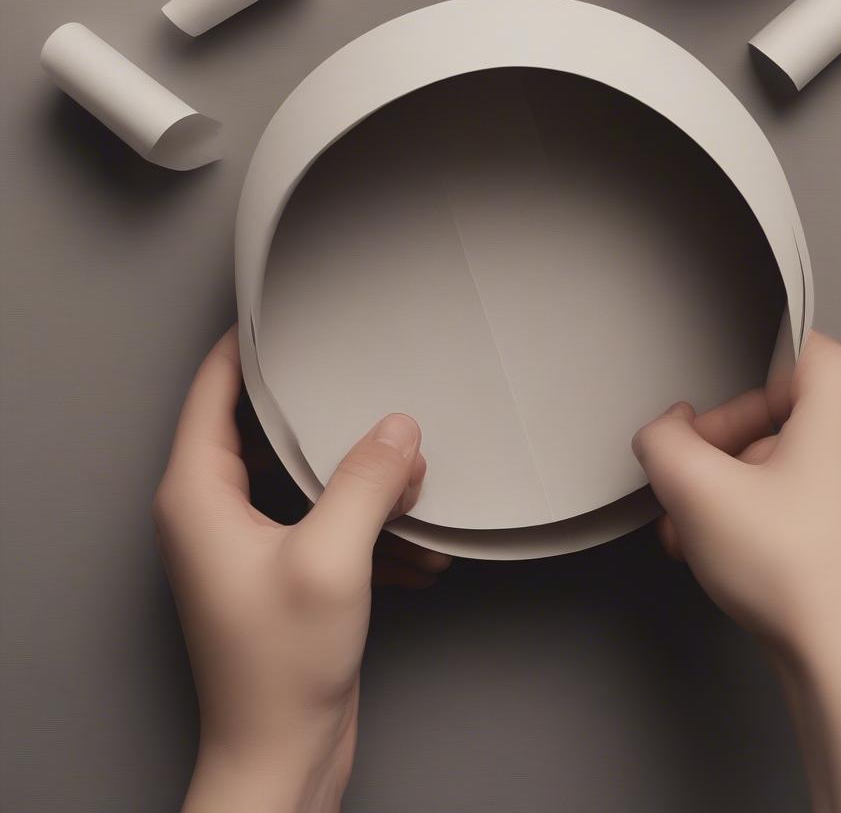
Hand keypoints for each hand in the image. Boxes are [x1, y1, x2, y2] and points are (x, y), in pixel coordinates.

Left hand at [154, 329, 449, 812]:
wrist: (282, 755)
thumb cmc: (279, 670)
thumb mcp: (331, 558)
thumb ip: (366, 481)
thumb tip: (398, 428)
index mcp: (198, 495)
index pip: (212, 390)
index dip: (245, 346)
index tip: (281, 312)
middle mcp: (214, 512)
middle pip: (265, 430)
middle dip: (325, 417)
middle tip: (367, 385)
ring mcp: (247, 543)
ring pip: (304, 477)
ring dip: (360, 478)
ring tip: (410, 483)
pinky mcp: (281, 570)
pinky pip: (326, 520)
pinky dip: (368, 526)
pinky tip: (414, 548)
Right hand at [633, 332, 840, 812]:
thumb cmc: (798, 571)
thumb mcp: (695, 487)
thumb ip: (659, 439)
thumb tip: (663, 433)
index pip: (757, 357)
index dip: (716, 407)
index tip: (694, 444)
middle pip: (761, 410)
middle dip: (712, 459)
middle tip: (690, 497)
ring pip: (771, 453)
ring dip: (722, 492)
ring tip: (697, 536)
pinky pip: (792, 486)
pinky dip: (753, 510)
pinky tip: (722, 551)